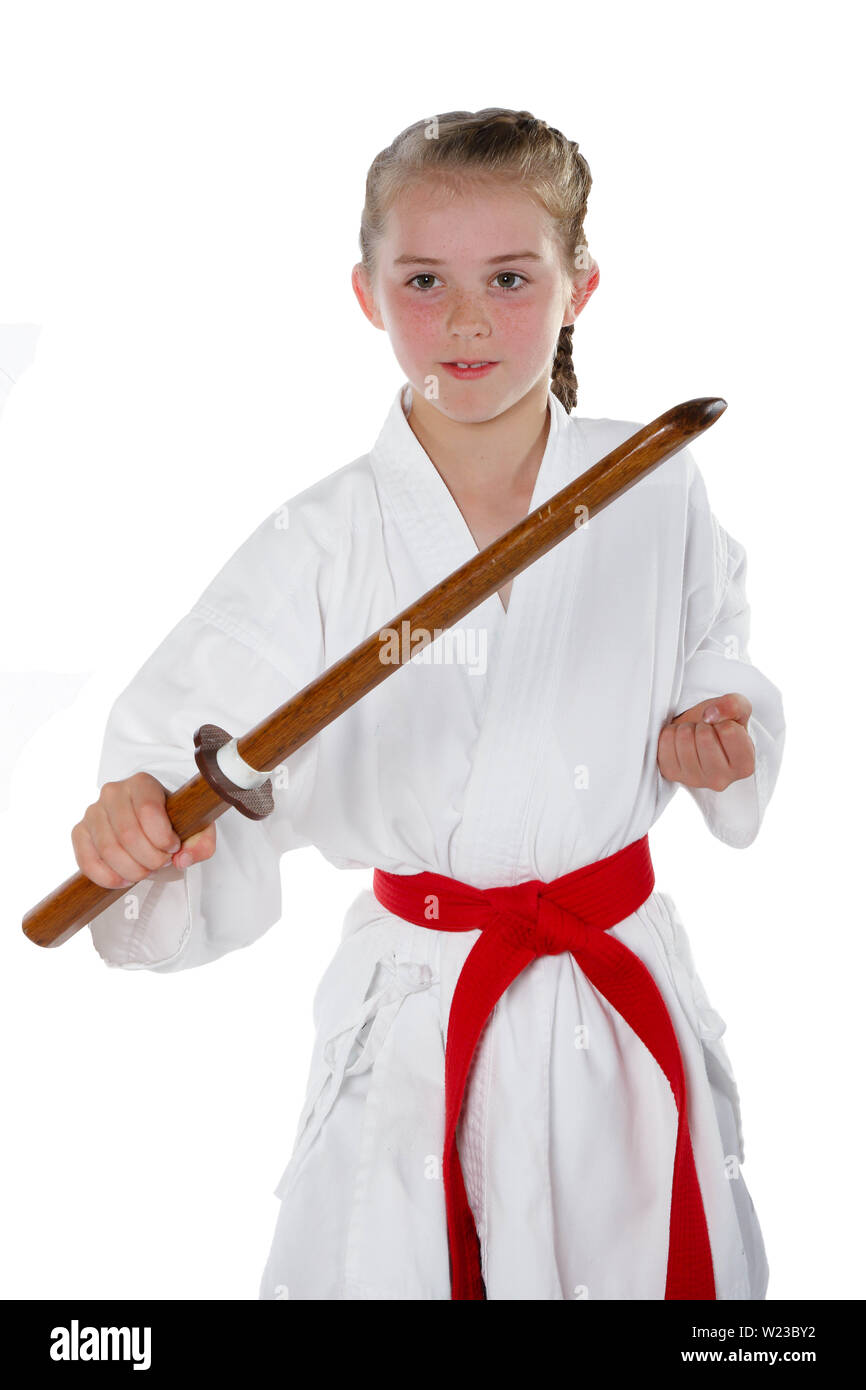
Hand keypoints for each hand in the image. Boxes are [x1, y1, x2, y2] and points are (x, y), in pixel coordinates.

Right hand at [72, 772, 217, 888]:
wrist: (147, 823)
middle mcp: (113, 792)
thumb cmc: (172, 822)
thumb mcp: (197, 829)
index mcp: (142, 783)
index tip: (173, 847)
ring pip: (108, 850)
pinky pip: (87, 860)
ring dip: (131, 870)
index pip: (148, 811)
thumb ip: (201, 843)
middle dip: (149, 859)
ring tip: (145, 871)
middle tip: (160, 864)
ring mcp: (93, 812)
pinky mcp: (80, 832)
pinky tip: (123, 880)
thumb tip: (183, 859)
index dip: (163, 838)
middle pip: (128, 834)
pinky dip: (107, 877)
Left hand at [657, 692, 754, 790]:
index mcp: (744, 766)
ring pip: (684, 738)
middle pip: (704, 737)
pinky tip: (680, 741)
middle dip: (703, 725)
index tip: (722, 729)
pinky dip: (670, 734)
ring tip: (693, 735)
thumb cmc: (721, 726)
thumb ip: (734, 705)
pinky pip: (665, 742)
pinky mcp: (672, 774)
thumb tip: (711, 714)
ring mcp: (695, 780)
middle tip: (706, 731)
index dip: (723, 721)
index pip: (728, 731)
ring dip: (686, 728)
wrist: (698, 735)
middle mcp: (721, 780)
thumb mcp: (738, 710)